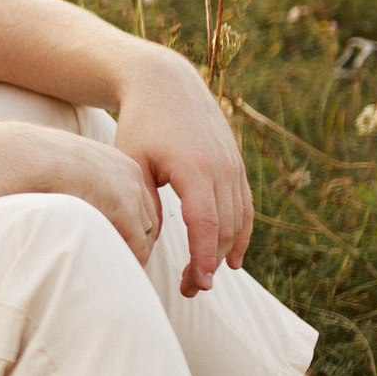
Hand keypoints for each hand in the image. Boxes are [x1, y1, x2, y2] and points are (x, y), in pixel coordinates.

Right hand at [0, 121, 160, 265]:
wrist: (30, 156)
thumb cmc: (33, 162)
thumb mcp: (66, 168)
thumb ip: (79, 184)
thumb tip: (71, 200)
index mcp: (118, 162)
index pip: (139, 200)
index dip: (132, 224)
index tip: (120, 242)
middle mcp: (131, 174)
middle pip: (148, 216)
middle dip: (137, 240)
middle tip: (123, 261)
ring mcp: (131, 191)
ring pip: (146, 233)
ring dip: (132, 251)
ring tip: (118, 270)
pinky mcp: (125, 209)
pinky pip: (138, 244)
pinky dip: (131, 260)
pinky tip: (116, 271)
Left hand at [112, 52, 250, 295]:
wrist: (166, 84)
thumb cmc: (139, 125)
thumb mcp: (131, 162)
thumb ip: (143, 201)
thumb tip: (151, 242)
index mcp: (194, 167)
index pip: (206, 223)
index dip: (203, 257)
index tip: (199, 285)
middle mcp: (221, 167)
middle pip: (225, 228)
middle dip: (210, 263)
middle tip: (191, 291)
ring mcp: (233, 166)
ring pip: (238, 220)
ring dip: (225, 253)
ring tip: (204, 280)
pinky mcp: (236, 165)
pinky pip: (245, 206)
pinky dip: (241, 234)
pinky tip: (233, 259)